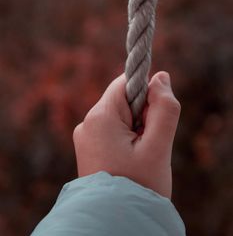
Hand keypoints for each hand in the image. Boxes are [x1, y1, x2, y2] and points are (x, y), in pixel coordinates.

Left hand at [73, 71, 180, 198]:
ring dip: (135, 130)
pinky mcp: (88, 147)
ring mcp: (85, 136)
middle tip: (147, 146)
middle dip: (142, 116)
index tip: (153, 122)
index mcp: (100, 117)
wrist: (114, 223)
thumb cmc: (139, 186)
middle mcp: (87, 123)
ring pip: (119, 116)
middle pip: (123, 100)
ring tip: (138, 158)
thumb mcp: (159, 146)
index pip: (125, 83)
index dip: (146, 96)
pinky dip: (125, 139)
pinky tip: (128, 162)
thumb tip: (161, 76)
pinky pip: (111, 131)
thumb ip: (164, 108)